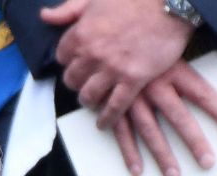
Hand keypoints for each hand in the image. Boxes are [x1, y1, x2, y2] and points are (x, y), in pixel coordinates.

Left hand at [42, 0, 193, 129]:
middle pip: (72, 79)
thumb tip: (45, 16)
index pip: (62, 57)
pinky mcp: (134, 79)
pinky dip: (107, 118)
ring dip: (88, 100)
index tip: (75, 62)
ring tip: (92, 101)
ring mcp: (112, 69)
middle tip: (84, 82)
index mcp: (80, 34)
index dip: (68, 60)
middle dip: (76, 81)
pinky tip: (103, 122)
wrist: (171, 1)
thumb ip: (69, 9)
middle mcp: (92, 54)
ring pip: (88, 96)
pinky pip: (114, 106)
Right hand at [109, 59, 216, 175]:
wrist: (105, 46)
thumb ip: (185, 69)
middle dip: (194, 141)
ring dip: (162, 155)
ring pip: (150, 131)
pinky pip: (122, 133)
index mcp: (173, 72)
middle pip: (179, 117)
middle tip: (207, 162)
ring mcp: (133, 99)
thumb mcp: (168, 53)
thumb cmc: (144, 51)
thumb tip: (209, 82)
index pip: (203, 94)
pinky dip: (129, 153)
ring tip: (174, 175)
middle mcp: (155, 87)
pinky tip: (137, 170)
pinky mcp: (114, 108)